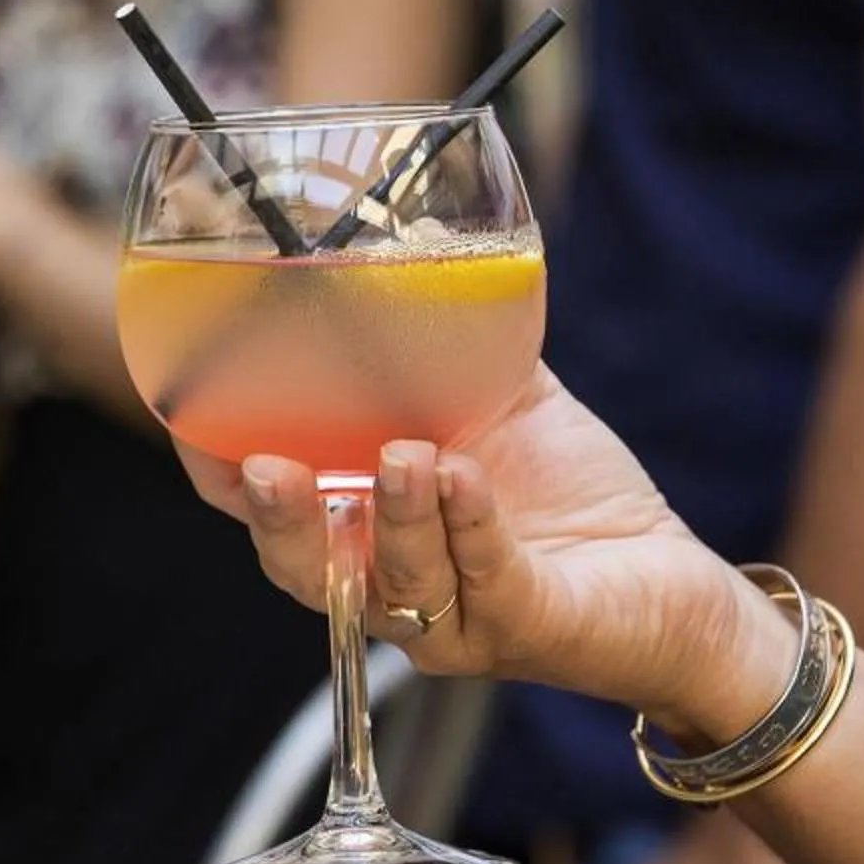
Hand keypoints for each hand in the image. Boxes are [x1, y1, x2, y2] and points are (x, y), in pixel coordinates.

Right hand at [184, 366, 795, 740]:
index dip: (214, 465)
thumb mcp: (505, 400)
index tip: (188, 408)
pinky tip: (468, 476)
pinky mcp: (521, 628)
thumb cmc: (570, 494)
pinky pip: (484, 581)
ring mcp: (449, 620)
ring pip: (393, 584)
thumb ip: (453, 338)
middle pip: (302, 567)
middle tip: (270, 468)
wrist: (675, 581)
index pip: (260, 509)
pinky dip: (471, 528)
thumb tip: (413, 235)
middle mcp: (386, 583)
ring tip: (406, 455)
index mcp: (359, 524)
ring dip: (392, 520)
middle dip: (280, 521)